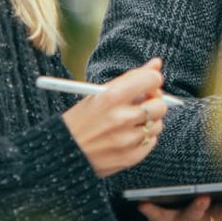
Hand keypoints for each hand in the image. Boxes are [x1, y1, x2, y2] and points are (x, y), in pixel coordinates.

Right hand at [61, 59, 168, 176]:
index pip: (152, 80)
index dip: (151, 81)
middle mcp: (121, 118)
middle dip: (153, 102)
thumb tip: (157, 63)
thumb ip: (131, 78)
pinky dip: (144, 138)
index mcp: (111, 96)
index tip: (146, 85)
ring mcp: (127, 140)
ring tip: (129, 122)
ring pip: (157, 124)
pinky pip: (152, 142)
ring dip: (148, 121)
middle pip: (159, 105)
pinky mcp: (130, 157)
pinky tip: (127, 136)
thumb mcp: (98, 93)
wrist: (61, 153)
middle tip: (141, 104)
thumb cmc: (80, 119)